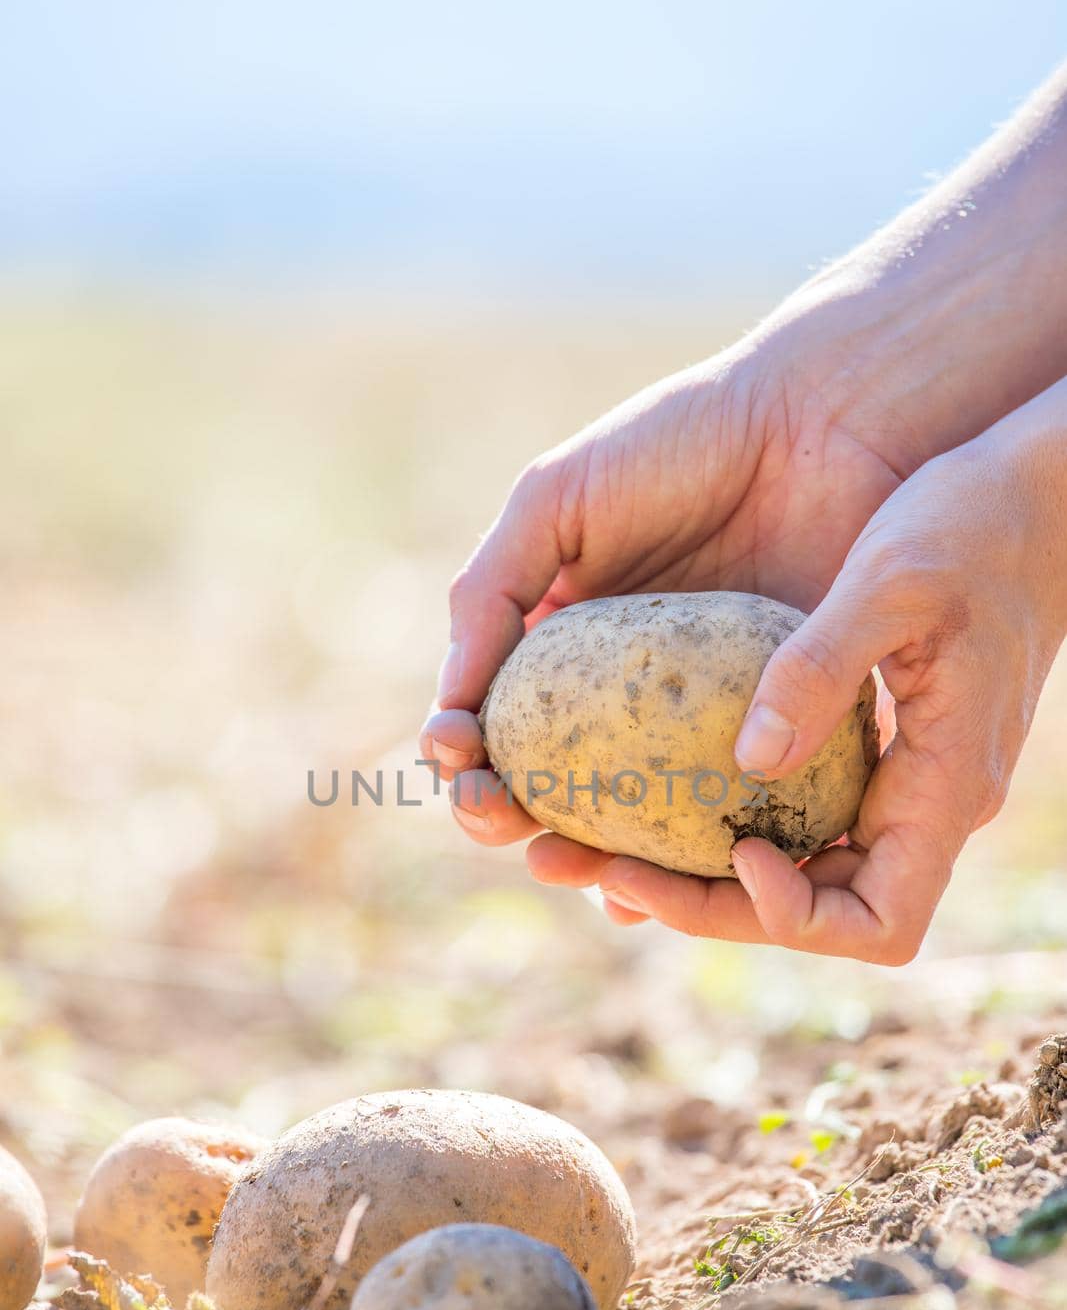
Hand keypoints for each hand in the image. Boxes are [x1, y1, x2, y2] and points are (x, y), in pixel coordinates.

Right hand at [421, 323, 906, 848]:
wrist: (823, 425)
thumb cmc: (679, 447)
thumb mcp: (557, 501)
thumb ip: (491, 592)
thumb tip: (447, 714)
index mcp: (558, 642)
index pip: (492, 723)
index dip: (464, 757)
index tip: (460, 763)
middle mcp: (618, 694)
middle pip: (547, 784)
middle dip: (508, 818)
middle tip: (505, 822)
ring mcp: (693, 725)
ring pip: (626, 820)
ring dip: (585, 860)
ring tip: (574, 868)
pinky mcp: (773, 737)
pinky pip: (720, 820)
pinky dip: (683, 863)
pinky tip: (659, 883)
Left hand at [587, 394, 1066, 961]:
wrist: (1038, 492)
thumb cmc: (978, 522)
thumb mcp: (895, 578)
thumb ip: (824, 668)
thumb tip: (748, 761)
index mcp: (948, 786)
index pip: (877, 923)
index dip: (794, 916)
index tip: (732, 849)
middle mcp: (924, 807)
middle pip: (816, 911)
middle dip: (706, 906)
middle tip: (597, 868)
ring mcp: (901, 784)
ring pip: (799, 869)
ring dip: (699, 871)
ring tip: (594, 845)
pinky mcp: (875, 751)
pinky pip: (795, 811)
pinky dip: (723, 814)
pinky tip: (648, 783)